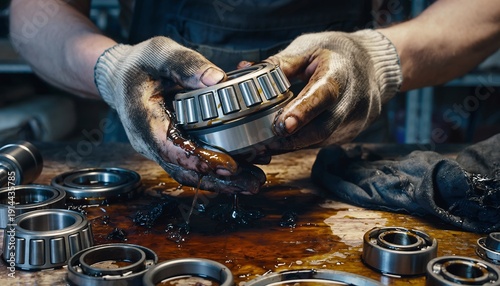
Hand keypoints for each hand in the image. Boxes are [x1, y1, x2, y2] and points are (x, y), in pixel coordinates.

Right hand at [94, 37, 264, 193]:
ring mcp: (158, 149)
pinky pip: (191, 167)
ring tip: (253, 182)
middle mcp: (148, 141)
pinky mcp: (169, 150)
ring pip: (188, 174)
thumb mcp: (161, 53)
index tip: (228, 165)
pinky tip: (242, 172)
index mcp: (143, 118)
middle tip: (251, 183)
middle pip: (183, 170)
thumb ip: (186, 65)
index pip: (169, 147)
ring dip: (221, 182)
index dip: (198, 159)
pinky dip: (215, 173)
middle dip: (218, 180)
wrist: (122, 76)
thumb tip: (217, 79)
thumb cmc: (141, 63)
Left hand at [264, 30, 401, 150]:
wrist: (372, 65)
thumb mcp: (309, 49)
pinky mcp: (348, 134)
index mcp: (340, 73)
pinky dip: (300, 144)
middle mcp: (352, 101)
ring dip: (291, 145)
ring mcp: (353, 121)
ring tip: (263, 145)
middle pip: (322, 128)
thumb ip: (280, 64)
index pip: (323, 95)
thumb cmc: (336, 53)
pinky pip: (321, 143)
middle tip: (261, 142)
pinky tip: (280, 143)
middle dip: (290, 138)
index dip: (303, 112)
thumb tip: (245, 70)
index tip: (281, 125)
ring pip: (320, 140)